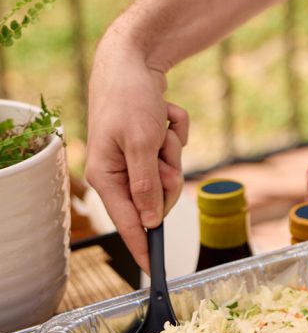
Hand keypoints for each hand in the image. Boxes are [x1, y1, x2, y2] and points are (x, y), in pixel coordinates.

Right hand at [85, 34, 188, 271]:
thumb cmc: (129, 99)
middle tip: (162, 151)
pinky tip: (163, 115)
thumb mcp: (139, 144)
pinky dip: (176, 132)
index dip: (144, 249)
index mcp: (107, 177)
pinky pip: (176, 151)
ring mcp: (136, 159)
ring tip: (160, 126)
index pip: (129, 224)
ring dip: (173, 149)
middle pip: (159, 198)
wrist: (133, 60)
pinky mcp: (151, 146)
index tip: (157, 273)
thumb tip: (152, 222)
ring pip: (171, 173)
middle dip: (168, 174)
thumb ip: (146, 186)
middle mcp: (120, 173)